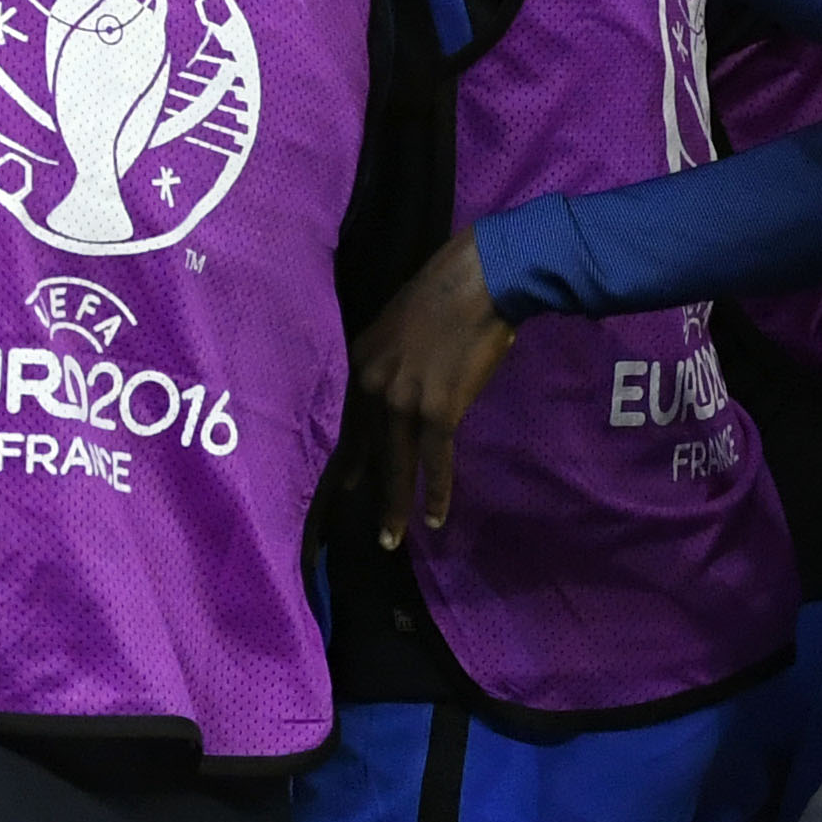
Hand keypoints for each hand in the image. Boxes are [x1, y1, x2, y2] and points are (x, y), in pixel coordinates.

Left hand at [353, 233, 514, 545]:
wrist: (481, 281)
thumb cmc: (446, 296)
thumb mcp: (398, 326)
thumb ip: (391, 363)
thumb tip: (397, 390)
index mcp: (361, 360)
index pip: (348, 421)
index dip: (346, 457)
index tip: (340, 486)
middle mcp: (373, 383)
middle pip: (365, 449)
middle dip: (362, 491)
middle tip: (355, 528)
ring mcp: (404, 399)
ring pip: (396, 464)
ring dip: (395, 506)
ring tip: (391, 540)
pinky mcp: (439, 410)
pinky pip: (435, 460)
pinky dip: (438, 492)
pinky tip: (436, 517)